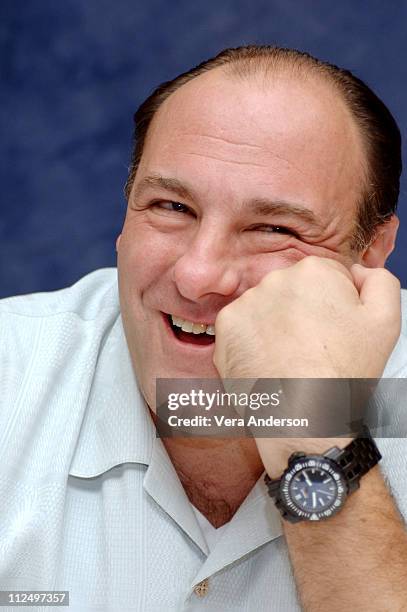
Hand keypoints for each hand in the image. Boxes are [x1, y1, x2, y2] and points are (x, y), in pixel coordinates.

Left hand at [213, 257, 400, 475]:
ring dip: (276, 325)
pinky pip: (242, 326)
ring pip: (266, 307)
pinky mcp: (226, 327)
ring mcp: (246, 303)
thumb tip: (357, 272)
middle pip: (294, 290)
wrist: (303, 418)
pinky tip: (269, 359)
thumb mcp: (386, 321)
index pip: (325, 277)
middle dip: (303, 312)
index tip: (333, 330)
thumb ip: (379, 281)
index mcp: (314, 271)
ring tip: (291, 357)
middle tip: (314, 346)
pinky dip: (253, 341)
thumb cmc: (342, 374)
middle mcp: (275, 280)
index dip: (334, 306)